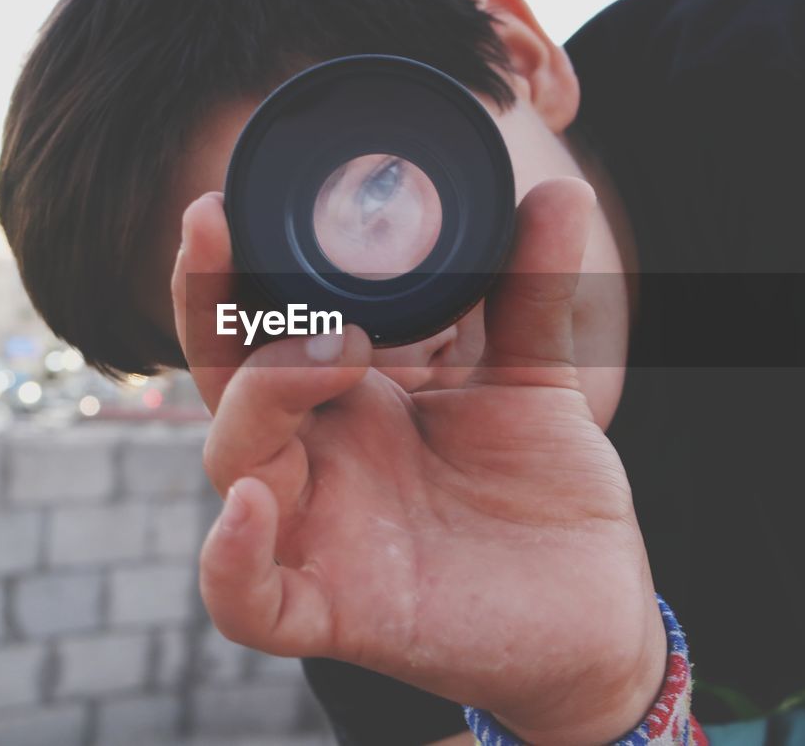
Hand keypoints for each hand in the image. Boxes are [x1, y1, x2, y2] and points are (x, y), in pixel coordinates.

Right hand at [172, 178, 664, 744]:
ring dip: (260, 397)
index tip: (226, 201)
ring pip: (233, 464)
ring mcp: (319, 534)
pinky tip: (249, 506)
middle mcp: (320, 458)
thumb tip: (559, 190)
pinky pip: (248, 603)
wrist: (592, 605)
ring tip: (333, 349)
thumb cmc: (544, 494)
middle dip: (212, 305)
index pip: (260, 325)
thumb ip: (530, 292)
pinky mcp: (336, 613)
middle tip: (233, 236)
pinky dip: (230, 562)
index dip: (227, 269)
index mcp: (351, 398)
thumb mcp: (536, 381)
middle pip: (224, 380)